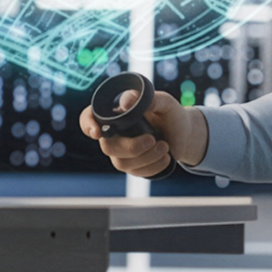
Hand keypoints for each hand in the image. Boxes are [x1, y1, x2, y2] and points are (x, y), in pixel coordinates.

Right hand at [80, 89, 208, 177]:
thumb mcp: (165, 103)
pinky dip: (153, 167)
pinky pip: (136, 172)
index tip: (98, 132)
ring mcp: (122, 151)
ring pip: (121, 163)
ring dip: (146, 157)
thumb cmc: (171, 114)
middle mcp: (115, 134)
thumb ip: (149, 99)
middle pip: (108, 146)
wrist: (184, 133)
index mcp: (117, 114)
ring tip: (165, 147)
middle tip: (153, 139)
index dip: (87, 124)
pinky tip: (166, 157)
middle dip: (131, 147)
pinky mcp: (134, 165)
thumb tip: (126, 102)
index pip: (89, 117)